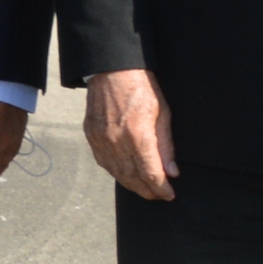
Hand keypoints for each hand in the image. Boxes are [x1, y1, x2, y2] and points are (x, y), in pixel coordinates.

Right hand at [84, 68, 178, 200]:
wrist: (111, 68)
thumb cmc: (141, 86)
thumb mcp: (162, 113)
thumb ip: (166, 145)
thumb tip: (172, 172)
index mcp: (138, 136)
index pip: (151, 174)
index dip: (162, 189)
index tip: (169, 194)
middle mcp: (116, 141)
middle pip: (132, 179)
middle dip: (147, 191)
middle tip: (158, 195)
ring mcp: (100, 139)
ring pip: (116, 173)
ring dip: (131, 184)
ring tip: (143, 188)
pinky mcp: (91, 134)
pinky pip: (103, 161)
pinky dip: (115, 171)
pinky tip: (124, 173)